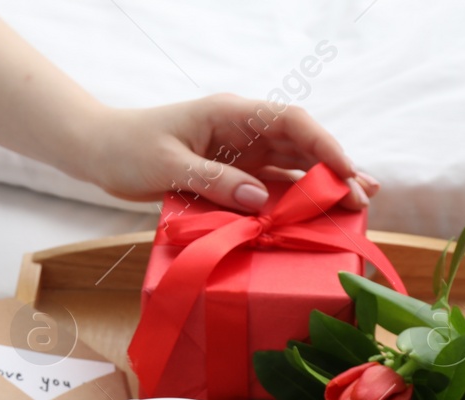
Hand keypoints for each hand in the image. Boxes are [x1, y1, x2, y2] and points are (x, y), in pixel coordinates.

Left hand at [85, 95, 378, 212]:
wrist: (99, 152)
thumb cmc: (128, 148)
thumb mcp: (169, 165)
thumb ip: (214, 181)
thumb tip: (259, 201)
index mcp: (231, 114)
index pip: (291, 122)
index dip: (324, 146)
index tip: (345, 172)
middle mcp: (242, 131)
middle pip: (300, 147)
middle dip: (334, 171)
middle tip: (364, 199)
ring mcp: (238, 155)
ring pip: (289, 169)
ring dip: (318, 189)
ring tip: (351, 210)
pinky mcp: (228, 177)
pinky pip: (265, 190)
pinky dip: (287, 204)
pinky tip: (309, 221)